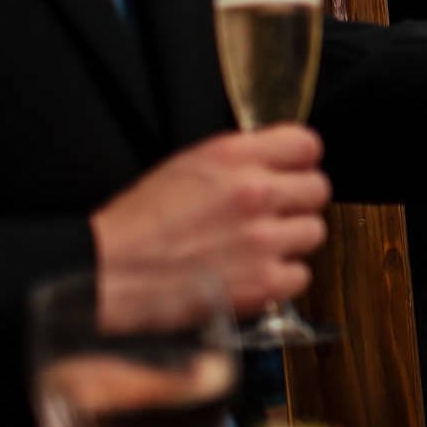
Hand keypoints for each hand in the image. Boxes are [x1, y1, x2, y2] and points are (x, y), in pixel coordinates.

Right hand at [90, 127, 328, 316]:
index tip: (290, 173)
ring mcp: (263, 240)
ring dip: (290, 241)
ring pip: (313, 232)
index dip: (300, 161)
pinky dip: (280, 279)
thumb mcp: (185, 167)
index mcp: (233, 156)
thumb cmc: (137, 223)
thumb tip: (276, 163)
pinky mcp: (263, 283)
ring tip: (257, 248)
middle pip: (318, 189)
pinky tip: (252, 275)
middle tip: (272, 215)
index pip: (307, 144)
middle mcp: (255, 192)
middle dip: (297, 202)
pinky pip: (301, 275)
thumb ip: (238, 161)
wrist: (108, 273)